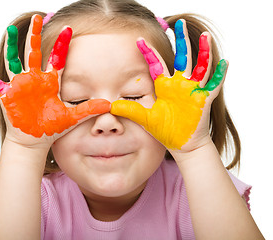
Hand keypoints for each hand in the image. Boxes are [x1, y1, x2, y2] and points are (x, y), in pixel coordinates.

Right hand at [0, 14, 109, 146]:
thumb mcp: (71, 117)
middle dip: (36, 35)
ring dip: (12, 46)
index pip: (57, 58)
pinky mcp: (7, 95)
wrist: (35, 140)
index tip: (69, 28)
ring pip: (15, 60)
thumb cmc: (51, 128)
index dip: (63, 44)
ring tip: (11, 29)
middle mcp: (35, 79)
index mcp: (50, 82)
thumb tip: (109, 104)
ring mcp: (20, 85)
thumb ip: (88, 109)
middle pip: (35, 52)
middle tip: (38, 17)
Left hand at [111, 20, 226, 151]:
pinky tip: (224, 62)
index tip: (139, 40)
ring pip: (200, 66)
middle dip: (181, 41)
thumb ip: (130, 110)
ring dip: (204, 52)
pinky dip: (220, 74)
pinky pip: (214, 85)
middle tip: (178, 24)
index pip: (157, 64)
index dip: (149, 52)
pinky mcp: (205, 99)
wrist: (182, 144)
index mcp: (165, 86)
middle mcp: (180, 85)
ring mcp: (193, 90)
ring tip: (205, 36)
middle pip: (182, 58)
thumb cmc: (165, 130)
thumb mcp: (145, 118)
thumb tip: (109, 106)